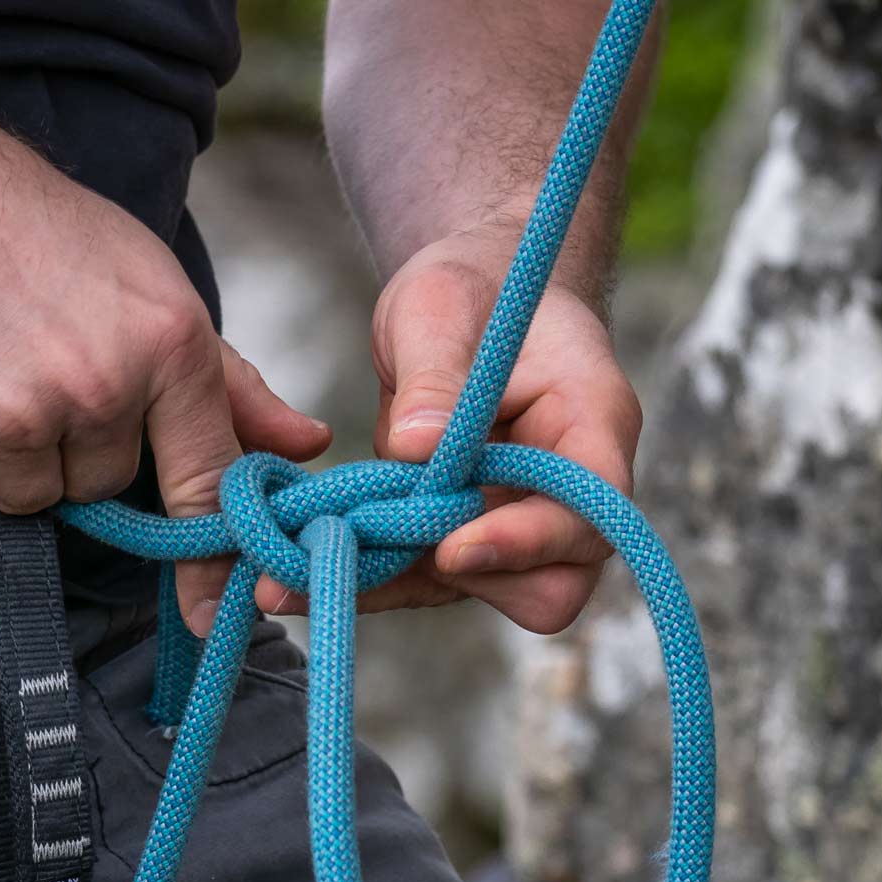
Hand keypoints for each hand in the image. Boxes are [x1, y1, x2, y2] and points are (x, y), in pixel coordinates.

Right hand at [0, 114, 329, 635]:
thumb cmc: (34, 229)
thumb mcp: (150, 284)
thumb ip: (229, 382)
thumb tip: (306, 442)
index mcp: (168, 346)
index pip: (206, 478)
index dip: (212, 554)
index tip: (215, 616)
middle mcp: (98, 388)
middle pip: (103, 488)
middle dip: (72, 446)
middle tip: (35, 366)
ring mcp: (13, 418)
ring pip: (30, 496)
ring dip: (7, 454)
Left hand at [253, 230, 640, 633]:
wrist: (466, 296)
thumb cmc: (471, 287)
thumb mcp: (440, 308)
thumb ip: (434, 376)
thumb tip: (413, 449)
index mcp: (593, 421)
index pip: (590, 510)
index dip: (529, 540)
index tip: (453, 545)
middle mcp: (569, 488)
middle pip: (552, 583)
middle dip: (471, 576)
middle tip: (379, 547)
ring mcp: (519, 520)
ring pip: (481, 594)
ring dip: (403, 583)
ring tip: (312, 567)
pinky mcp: (465, 534)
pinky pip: (427, 580)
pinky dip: (370, 579)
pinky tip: (289, 581)